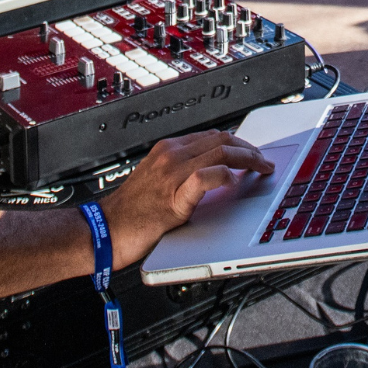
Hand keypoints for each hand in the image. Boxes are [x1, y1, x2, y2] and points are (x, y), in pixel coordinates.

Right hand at [100, 130, 274, 268]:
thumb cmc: (130, 213)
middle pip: (223, 140)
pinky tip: (235, 182)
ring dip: (248, 160)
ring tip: (261, 169)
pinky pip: (205, 177)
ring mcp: (172, 173)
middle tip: (264, 162)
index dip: (240, 143)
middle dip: (250, 149)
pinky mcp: (173, 197)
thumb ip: (182, 173)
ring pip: (221, 152)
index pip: (214, 135)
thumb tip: (212, 174)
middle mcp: (171, 155)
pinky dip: (224, 176)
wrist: (103, 231)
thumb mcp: (158, 182)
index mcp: (168, 149)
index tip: (253, 154)